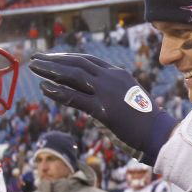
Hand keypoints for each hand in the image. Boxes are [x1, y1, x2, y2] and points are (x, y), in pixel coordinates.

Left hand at [28, 53, 177, 163]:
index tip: (51, 58)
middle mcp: (112, 78)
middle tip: (35, 58)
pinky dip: (58, 92)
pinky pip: (76, 98)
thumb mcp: (126, 100)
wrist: (158, 134)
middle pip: (77, 63)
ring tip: (33, 67)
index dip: (67, 58)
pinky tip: (44, 88)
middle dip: (54, 59)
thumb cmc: (144, 122)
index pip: (88, 60)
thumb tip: (87, 102)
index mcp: (118, 74)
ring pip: (73, 75)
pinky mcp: (104, 110)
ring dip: (51, 70)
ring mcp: (107, 92)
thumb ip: (108, 95)